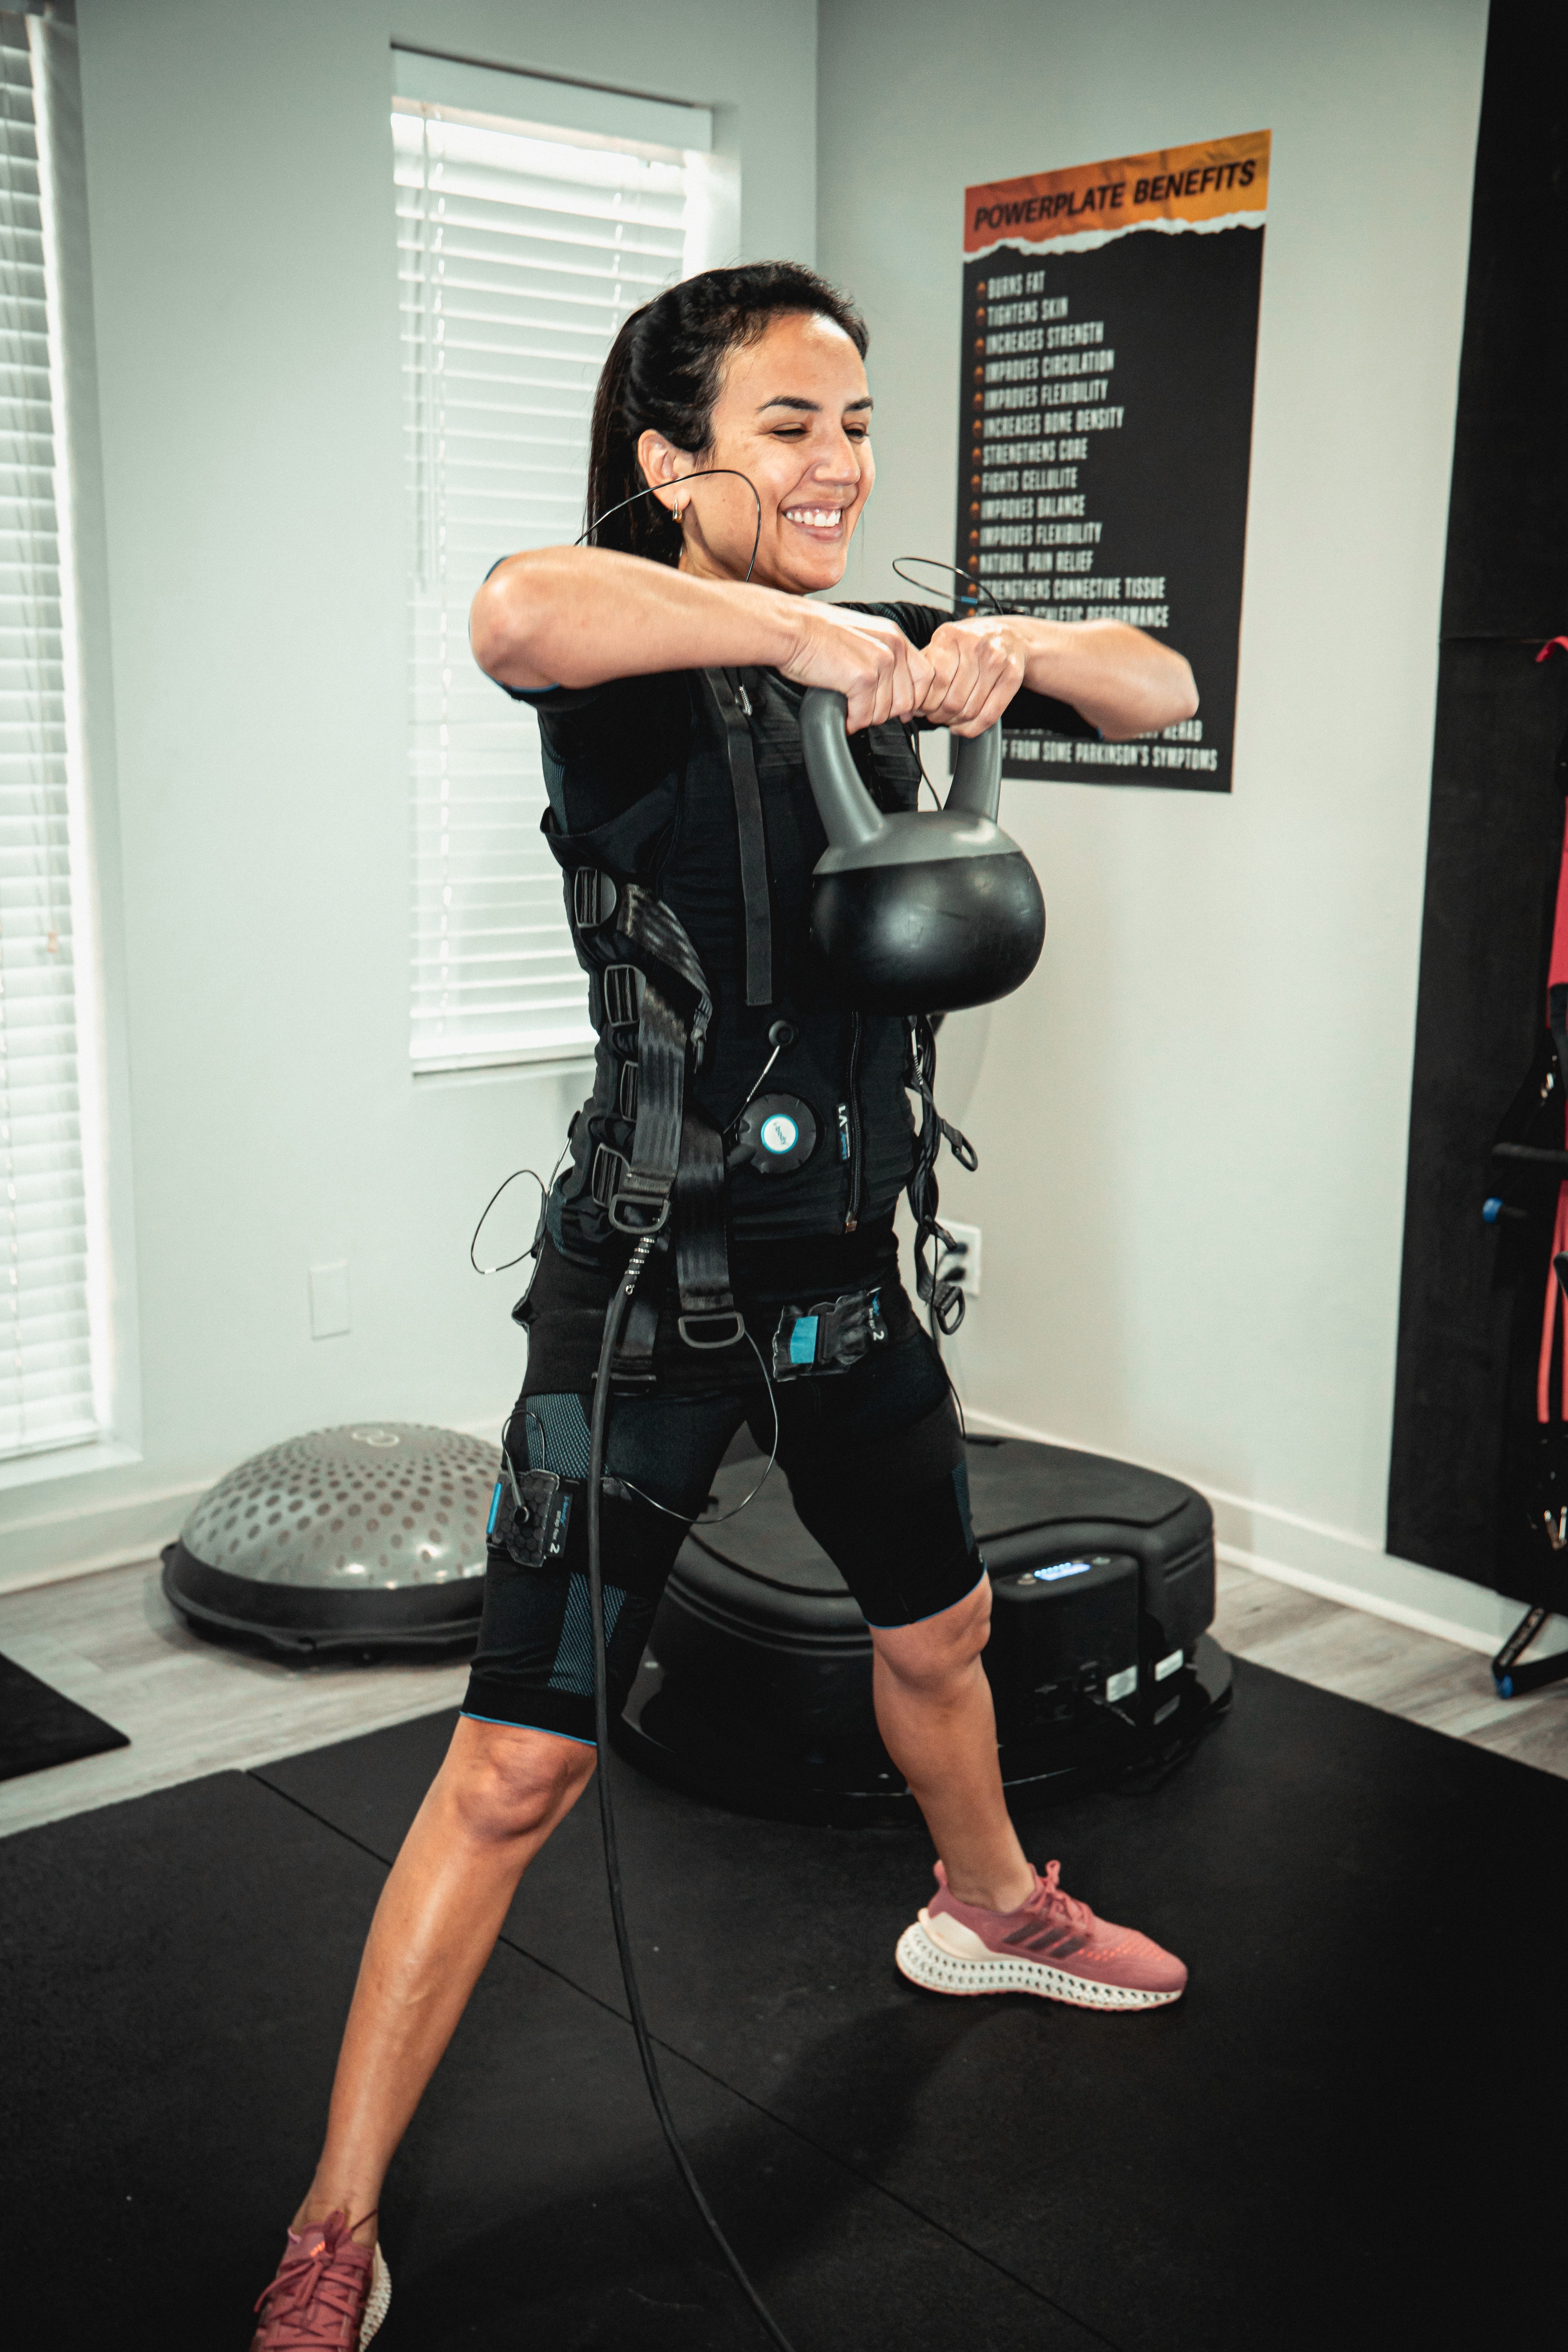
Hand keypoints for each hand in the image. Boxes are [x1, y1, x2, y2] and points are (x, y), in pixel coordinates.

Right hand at [777, 600, 932, 731]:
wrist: (791, 629)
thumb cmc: (815, 634)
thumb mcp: (861, 638)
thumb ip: (883, 659)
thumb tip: (893, 690)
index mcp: (894, 636)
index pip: (925, 677)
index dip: (912, 698)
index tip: (896, 709)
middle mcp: (892, 647)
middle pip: (907, 701)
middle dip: (883, 712)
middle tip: (861, 708)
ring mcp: (880, 662)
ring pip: (885, 712)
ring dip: (864, 717)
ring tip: (847, 707)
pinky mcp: (863, 678)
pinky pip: (865, 716)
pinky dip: (850, 721)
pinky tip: (840, 713)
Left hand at [917, 618, 1025, 736]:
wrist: (1007, 635)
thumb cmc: (969, 644)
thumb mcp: (942, 647)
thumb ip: (922, 673)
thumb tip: (907, 708)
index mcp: (950, 636)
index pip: (935, 682)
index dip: (926, 703)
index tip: (922, 709)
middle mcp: (975, 645)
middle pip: (952, 700)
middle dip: (939, 716)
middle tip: (935, 716)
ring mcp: (996, 660)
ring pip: (970, 710)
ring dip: (955, 723)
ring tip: (949, 719)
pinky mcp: (1012, 675)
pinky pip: (990, 715)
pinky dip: (974, 728)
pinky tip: (964, 726)